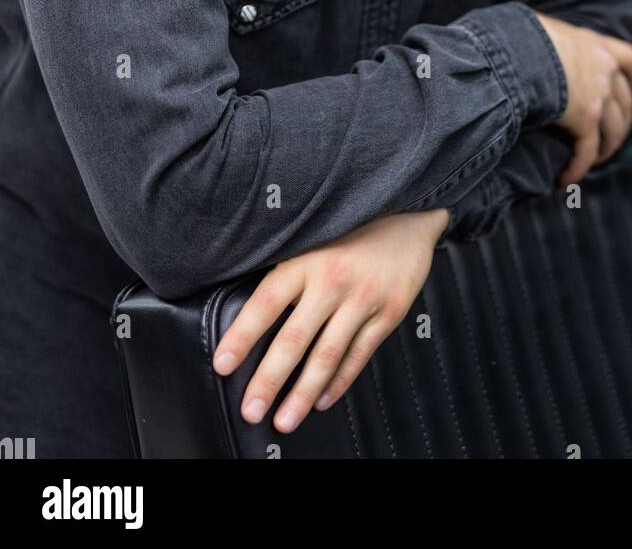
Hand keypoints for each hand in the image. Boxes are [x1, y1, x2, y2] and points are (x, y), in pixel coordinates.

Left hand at [211, 206, 448, 433]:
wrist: (409, 210)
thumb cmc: (352, 226)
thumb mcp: (313, 237)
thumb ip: (289, 272)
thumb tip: (252, 314)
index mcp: (306, 259)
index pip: (266, 303)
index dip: (242, 336)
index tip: (222, 364)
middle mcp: (332, 280)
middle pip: (294, 339)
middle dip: (269, 380)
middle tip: (251, 410)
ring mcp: (363, 298)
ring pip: (327, 355)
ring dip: (303, 394)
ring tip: (284, 420)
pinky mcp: (390, 311)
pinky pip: (359, 355)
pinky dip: (339, 382)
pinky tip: (322, 400)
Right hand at [533, 13, 631, 185]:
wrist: (516, 51)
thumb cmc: (519, 36)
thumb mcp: (542, 29)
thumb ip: (550, 39)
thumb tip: (529, 41)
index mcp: (596, 45)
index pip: (628, 60)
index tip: (631, 90)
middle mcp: (604, 69)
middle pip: (625, 101)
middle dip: (620, 121)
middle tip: (609, 136)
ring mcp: (598, 95)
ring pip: (614, 131)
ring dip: (606, 149)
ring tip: (593, 161)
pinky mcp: (585, 120)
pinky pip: (587, 150)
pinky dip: (579, 167)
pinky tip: (566, 179)